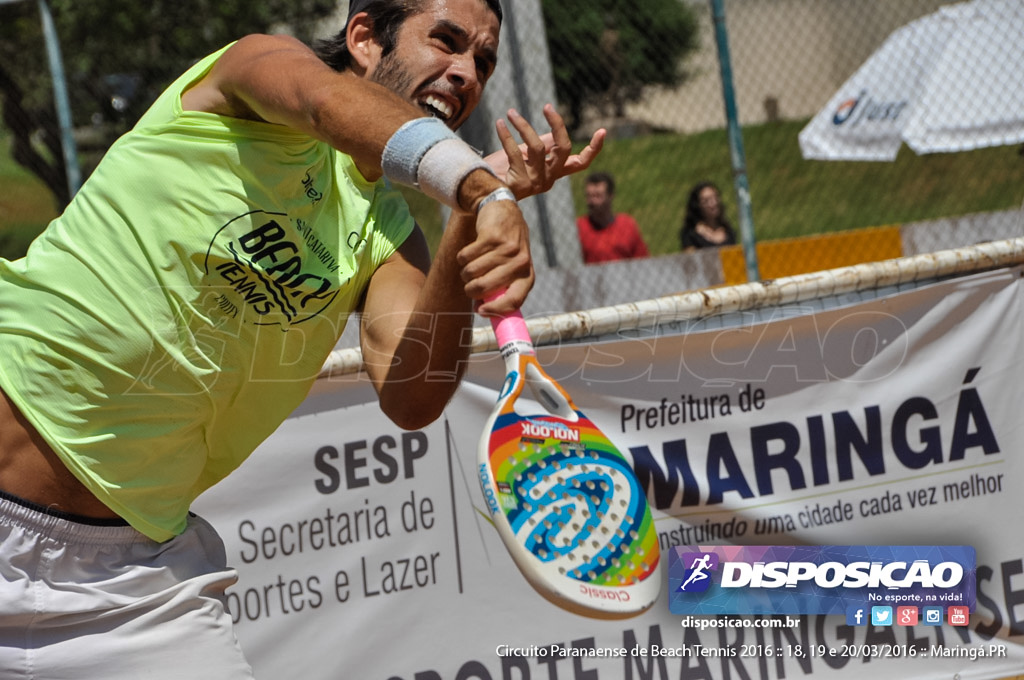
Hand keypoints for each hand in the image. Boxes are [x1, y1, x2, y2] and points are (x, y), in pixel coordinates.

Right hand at [456, 199, 533, 316]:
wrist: (503, 211)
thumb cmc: (506, 247)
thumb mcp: (512, 268)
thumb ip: (501, 289)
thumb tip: (481, 309)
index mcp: (527, 276)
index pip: (514, 301)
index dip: (495, 311)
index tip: (480, 311)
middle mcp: (520, 263)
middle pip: (484, 288)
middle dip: (470, 289)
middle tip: (469, 284)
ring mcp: (506, 249)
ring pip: (471, 273)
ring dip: (465, 271)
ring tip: (473, 263)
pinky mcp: (491, 237)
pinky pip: (464, 257)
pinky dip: (462, 257)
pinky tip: (472, 250)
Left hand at [484, 104, 604, 199]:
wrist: (482, 192)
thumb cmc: (503, 171)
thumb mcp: (526, 154)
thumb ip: (542, 145)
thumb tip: (554, 132)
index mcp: (554, 173)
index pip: (579, 163)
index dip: (593, 149)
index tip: (602, 131)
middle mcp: (548, 180)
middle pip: (563, 149)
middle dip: (557, 124)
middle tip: (547, 107)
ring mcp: (535, 183)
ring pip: (537, 146)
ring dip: (523, 125)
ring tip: (510, 113)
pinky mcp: (519, 184)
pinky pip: (515, 152)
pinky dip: (506, 135)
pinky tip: (500, 124)